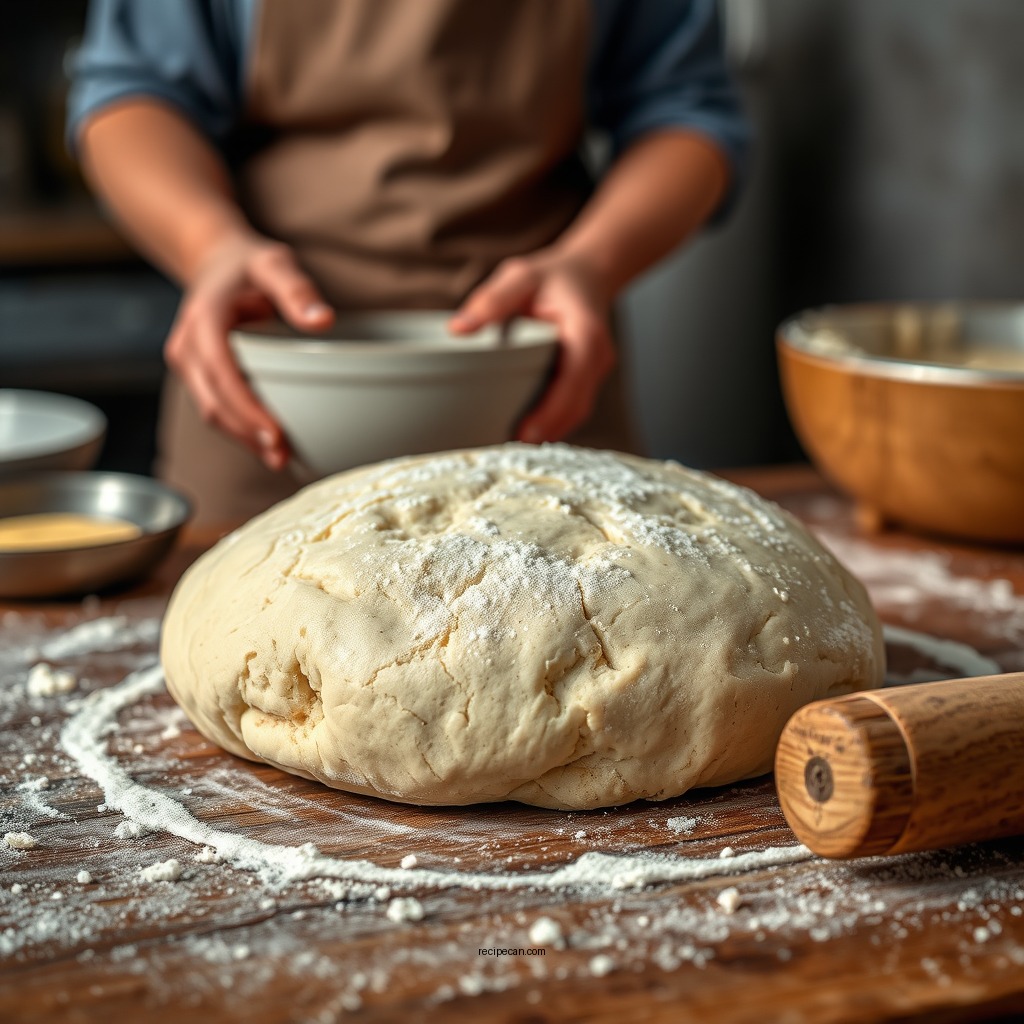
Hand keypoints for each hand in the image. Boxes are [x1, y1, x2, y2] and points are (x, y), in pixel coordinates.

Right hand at [165, 235, 333, 467]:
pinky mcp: (198, 375)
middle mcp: (187, 345)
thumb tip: (323, 320)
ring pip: (212, 410)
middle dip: (247, 433)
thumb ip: (297, 289)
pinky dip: (240, 428)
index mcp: (203, 320)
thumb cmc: (248, 265)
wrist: (216, 263)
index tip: (275, 433)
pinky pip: (216, 407)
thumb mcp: (275, 263)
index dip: (246, 407)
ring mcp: (187, 363)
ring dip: (243, 437)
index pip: (221, 373)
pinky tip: (268, 445)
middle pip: (214, 401)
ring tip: (280, 459)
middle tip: (283, 456)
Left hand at [448, 250, 615, 442]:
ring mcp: (595, 371)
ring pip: (577, 412)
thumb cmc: (551, 277)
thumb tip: (458, 329)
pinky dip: (552, 422)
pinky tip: (524, 432)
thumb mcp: (519, 276)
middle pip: (577, 406)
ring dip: (549, 430)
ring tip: (511, 445)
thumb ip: (491, 300)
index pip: (574, 379)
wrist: (585, 274)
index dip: (552, 409)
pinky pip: (572, 407)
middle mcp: (597, 356)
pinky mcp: (586, 380)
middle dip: (547, 429)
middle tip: (508, 448)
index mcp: (585, 333)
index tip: (526, 432)